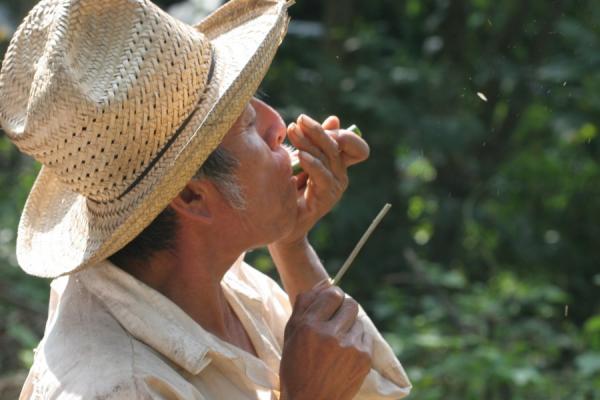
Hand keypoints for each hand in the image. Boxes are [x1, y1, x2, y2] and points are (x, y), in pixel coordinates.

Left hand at [276, 114, 369, 244]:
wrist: (281, 222)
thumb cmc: (289, 189)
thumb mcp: (300, 161)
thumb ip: (314, 142)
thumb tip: (334, 119)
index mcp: (338, 164)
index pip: (356, 146)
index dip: (343, 133)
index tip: (308, 123)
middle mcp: (341, 175)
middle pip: (339, 145)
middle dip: (317, 130)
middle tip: (298, 121)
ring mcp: (335, 188)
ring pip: (329, 157)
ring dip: (310, 143)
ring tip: (293, 132)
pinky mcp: (326, 199)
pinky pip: (322, 176)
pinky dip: (312, 164)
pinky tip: (300, 156)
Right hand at [279, 282, 372, 399]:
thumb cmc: (296, 367)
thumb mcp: (291, 335)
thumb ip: (304, 305)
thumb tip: (322, 283)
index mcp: (309, 326)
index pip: (333, 293)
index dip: (332, 296)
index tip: (330, 303)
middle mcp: (331, 335)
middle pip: (351, 303)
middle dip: (343, 308)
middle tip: (335, 320)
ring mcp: (350, 347)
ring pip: (359, 320)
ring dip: (350, 326)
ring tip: (338, 341)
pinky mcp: (364, 359)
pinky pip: (366, 336)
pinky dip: (357, 340)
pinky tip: (345, 353)